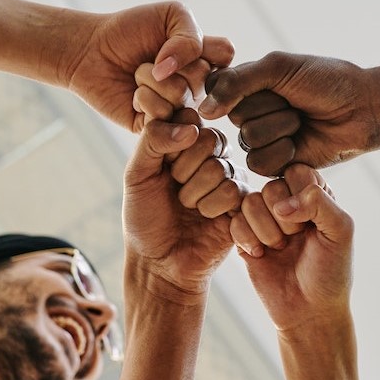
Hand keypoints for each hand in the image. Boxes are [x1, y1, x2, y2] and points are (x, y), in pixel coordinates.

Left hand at [65, 2, 233, 131]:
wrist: (91, 51)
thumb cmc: (130, 31)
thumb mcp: (170, 15)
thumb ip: (190, 36)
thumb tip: (176, 72)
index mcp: (206, 60)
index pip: (225, 54)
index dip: (201, 45)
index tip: (177, 41)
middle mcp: (198, 87)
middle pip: (203, 76)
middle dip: (169, 61)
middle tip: (151, 59)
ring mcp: (180, 109)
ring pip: (181, 95)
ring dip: (150, 79)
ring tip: (138, 75)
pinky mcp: (159, 128)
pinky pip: (163, 115)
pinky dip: (143, 98)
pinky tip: (133, 95)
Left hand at [122, 109, 246, 303]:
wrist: (160, 262)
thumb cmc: (145, 217)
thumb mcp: (136, 175)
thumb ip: (153, 140)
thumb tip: (190, 128)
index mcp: (184, 140)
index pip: (188, 117)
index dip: (171, 144)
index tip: (160, 167)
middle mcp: (210, 154)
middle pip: (209, 139)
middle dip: (183, 171)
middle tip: (175, 190)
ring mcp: (229, 176)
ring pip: (220, 167)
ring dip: (195, 194)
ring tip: (188, 208)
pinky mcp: (243, 200)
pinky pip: (233, 191)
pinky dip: (211, 208)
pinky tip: (205, 218)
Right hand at [198, 52, 379, 176]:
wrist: (364, 109)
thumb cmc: (327, 81)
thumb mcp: (280, 68)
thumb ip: (238, 83)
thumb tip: (204, 110)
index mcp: (247, 82)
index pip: (215, 86)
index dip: (236, 88)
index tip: (268, 81)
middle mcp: (249, 109)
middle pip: (234, 116)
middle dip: (270, 107)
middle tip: (295, 102)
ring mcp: (262, 137)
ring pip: (248, 140)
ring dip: (280, 129)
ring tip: (302, 121)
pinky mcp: (275, 163)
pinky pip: (259, 163)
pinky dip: (284, 152)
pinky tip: (302, 143)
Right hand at [231, 165, 353, 331]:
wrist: (309, 310)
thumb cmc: (330, 271)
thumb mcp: (340, 232)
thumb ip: (319, 202)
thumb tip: (281, 204)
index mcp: (313, 193)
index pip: (296, 171)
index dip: (301, 197)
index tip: (312, 224)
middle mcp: (287, 200)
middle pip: (270, 187)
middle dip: (284, 220)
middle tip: (295, 240)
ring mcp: (263, 218)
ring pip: (249, 202)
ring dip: (266, 231)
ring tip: (279, 248)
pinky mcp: (243, 236)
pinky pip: (233, 222)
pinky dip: (247, 240)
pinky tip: (260, 255)